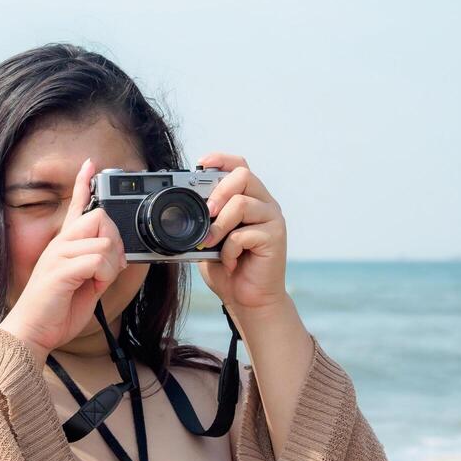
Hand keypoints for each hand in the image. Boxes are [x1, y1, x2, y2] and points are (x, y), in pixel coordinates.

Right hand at [0, 157, 127, 362]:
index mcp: (64, 245)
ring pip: (103, 242)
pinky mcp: (60, 270)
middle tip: (109, 267)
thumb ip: (98, 266)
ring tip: (96, 283)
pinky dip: (103, 276)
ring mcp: (58, 255)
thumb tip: (116, 258)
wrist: (34, 331)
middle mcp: (60, 244)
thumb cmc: (56, 310)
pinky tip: (92, 287)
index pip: (76, 207)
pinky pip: (97, 260)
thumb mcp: (85, 284)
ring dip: (110, 266)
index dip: (83, 183)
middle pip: (100, 218)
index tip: (91, 164)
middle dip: (115, 242)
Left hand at [193, 152, 289, 312]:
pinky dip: (229, 249)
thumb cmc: (230, 269)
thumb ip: (204, 220)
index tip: (200, 164)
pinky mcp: (275, 237)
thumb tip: (184, 206)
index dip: (221, 159)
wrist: (249, 301)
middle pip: (243, 175)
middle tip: (206, 213)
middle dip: (218, 191)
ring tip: (210, 243)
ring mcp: (272, 219)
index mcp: (249, 198)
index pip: (239, 165)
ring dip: (219, 225)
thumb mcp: (209, 239)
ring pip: (241, 203)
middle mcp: (264, 204)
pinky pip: (245, 233)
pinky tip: (230, 261)